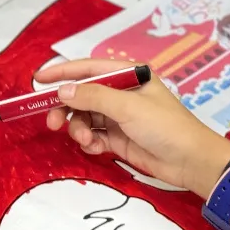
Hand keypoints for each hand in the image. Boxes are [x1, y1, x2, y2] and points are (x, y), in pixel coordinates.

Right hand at [36, 59, 229, 196]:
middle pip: (82, 95)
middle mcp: (122, 93)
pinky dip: (90, 142)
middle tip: (53, 123)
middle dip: (66, 108)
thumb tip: (63, 91)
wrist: (191, 161)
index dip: (62, 73)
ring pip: (85, 118)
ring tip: (85, 140)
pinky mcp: (119, 138)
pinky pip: (94, 136)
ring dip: (79, 129)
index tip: (38, 80)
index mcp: (129, 75)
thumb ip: (93, 97)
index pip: (88, 68)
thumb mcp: (128, 107)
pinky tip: (96, 148)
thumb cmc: (165, 126)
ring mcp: (120, 117)